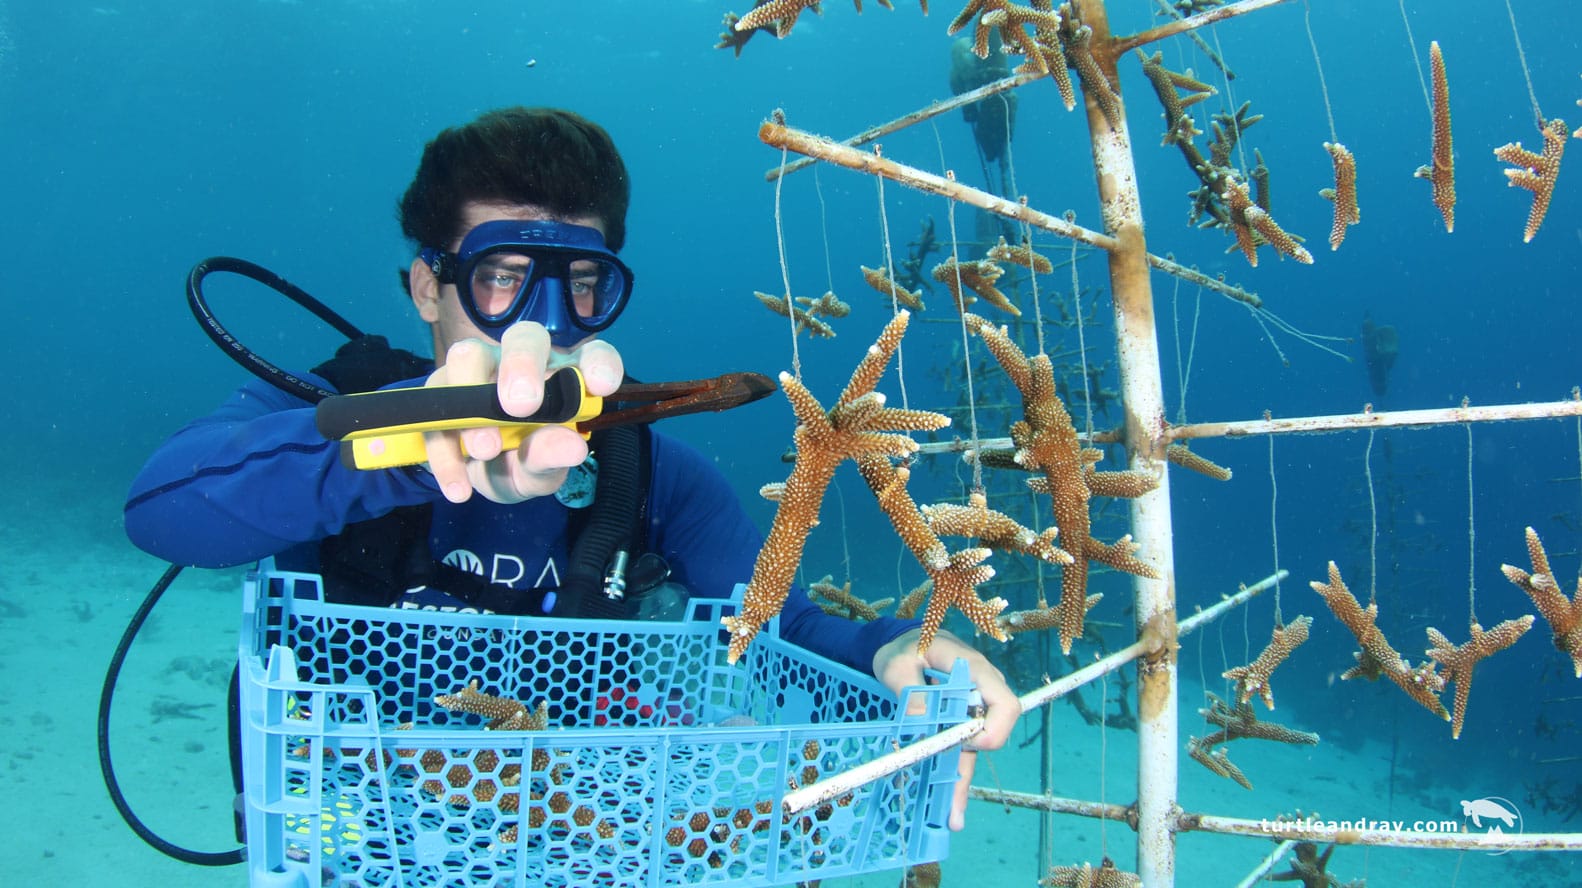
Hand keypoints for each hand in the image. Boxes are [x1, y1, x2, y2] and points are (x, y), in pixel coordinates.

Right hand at [422, 322, 623, 503]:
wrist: (470, 476)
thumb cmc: (520, 464)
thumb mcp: (538, 472)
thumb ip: (552, 459)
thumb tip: (573, 447)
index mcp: (564, 378)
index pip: (590, 355)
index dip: (598, 363)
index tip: (599, 386)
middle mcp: (523, 364)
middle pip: (524, 337)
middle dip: (521, 365)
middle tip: (520, 406)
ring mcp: (478, 369)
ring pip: (469, 355)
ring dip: (471, 396)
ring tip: (484, 449)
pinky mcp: (439, 388)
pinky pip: (433, 406)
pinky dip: (445, 450)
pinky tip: (458, 486)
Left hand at [873, 628, 1019, 830]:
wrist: (900, 646)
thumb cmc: (903, 648)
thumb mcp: (897, 663)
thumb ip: (910, 688)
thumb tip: (922, 718)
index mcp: (973, 671)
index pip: (1004, 703)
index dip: (993, 729)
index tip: (967, 743)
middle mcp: (979, 695)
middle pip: (990, 735)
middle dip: (968, 768)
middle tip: (947, 801)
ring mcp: (969, 712)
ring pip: (972, 753)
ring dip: (960, 784)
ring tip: (951, 819)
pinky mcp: (956, 726)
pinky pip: (958, 753)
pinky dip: (952, 778)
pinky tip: (950, 809)